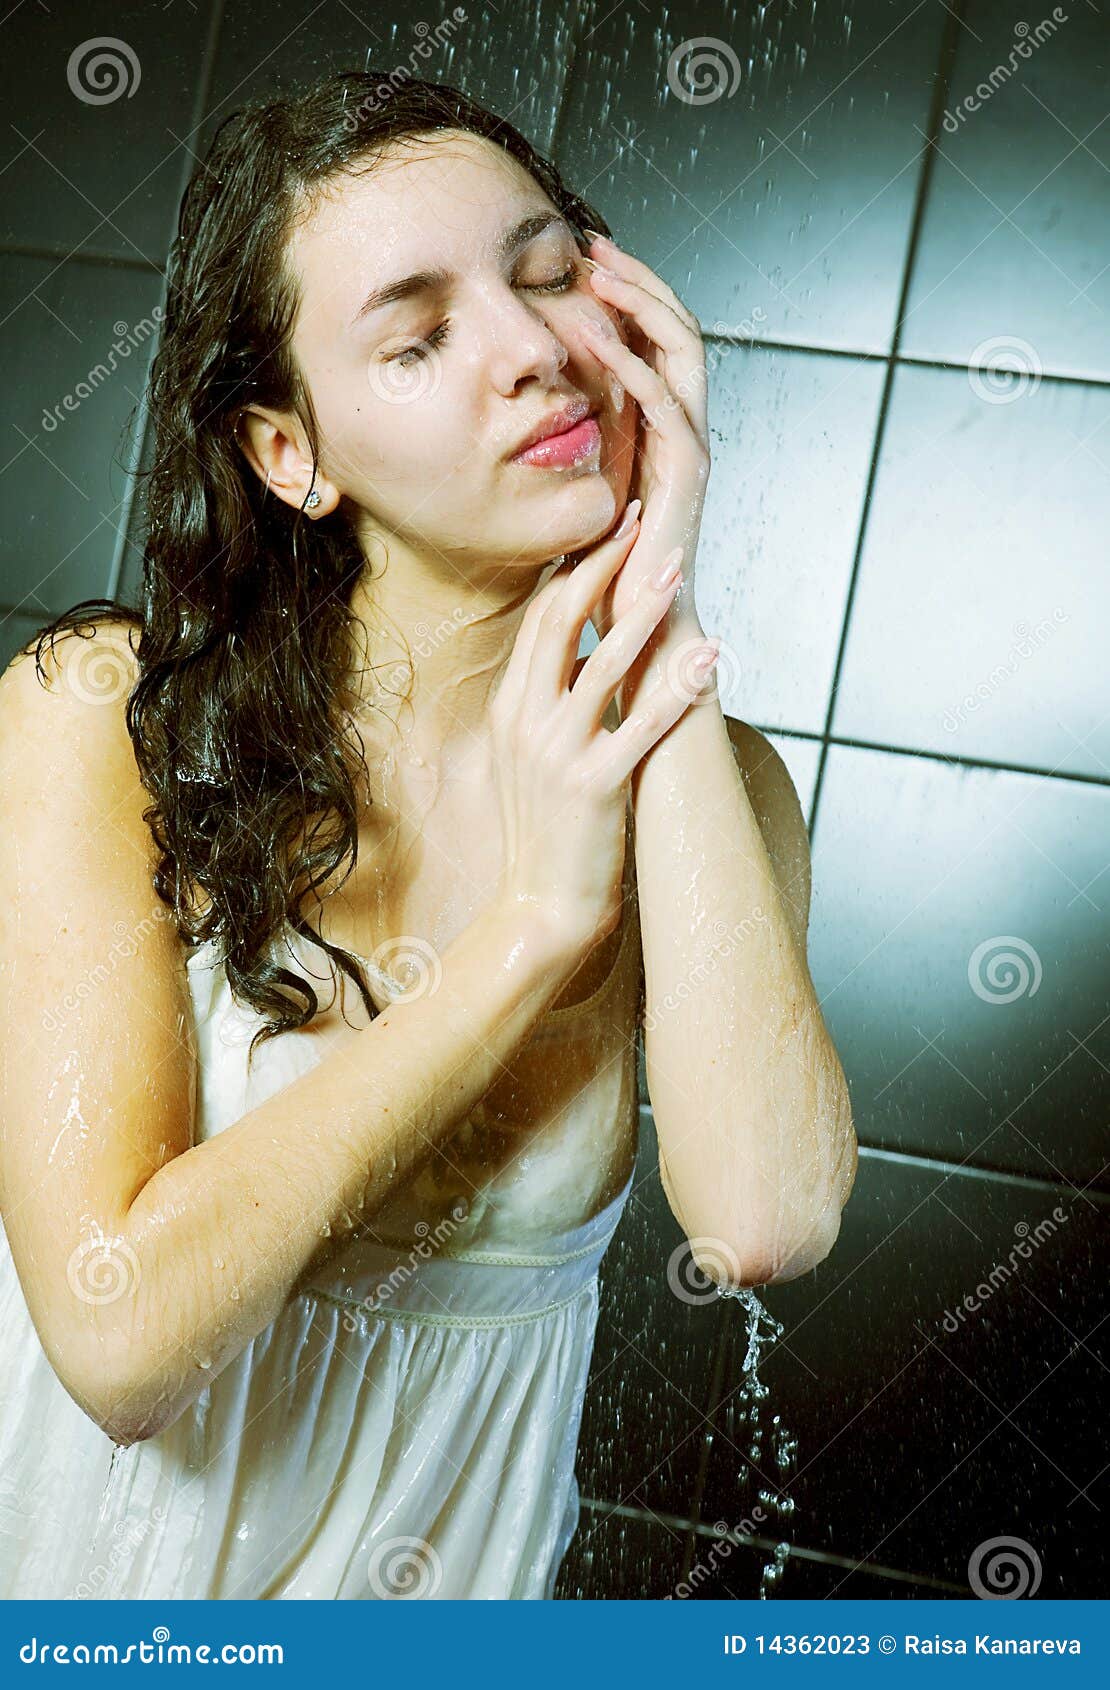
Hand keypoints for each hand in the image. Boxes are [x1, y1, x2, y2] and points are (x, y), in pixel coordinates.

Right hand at [488, 510, 703, 959]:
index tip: (608, 528)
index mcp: (511, 708)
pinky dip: (679, 688)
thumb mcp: (529, 758)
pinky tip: (711, 659)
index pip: (541, 619)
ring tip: (675, 569)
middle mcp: (527, 722)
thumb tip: (579, 658)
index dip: (577, 568)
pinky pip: (643, 725)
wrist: (540, 908)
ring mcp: (558, 753)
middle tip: (639, 522)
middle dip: (604, 567)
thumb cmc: (546, 833)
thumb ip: (546, 705)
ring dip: (642, 612)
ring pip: (601, 664)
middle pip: (561, 621)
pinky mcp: (596, 786)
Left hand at [571, 233, 711, 649]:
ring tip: (598, 273)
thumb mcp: (586, 488)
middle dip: (637, 280)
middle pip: (677, 328)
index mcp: (665, 426)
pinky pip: (665, 403)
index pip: (658, 340)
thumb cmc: (606, 569)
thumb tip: (539, 408)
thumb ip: (580, 444)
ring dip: (640, 305)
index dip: (628, 295)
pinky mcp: (686, 471)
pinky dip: (633, 367)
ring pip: (681, 350)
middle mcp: (686, 427)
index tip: (584, 261)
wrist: (639, 626)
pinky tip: (597, 342)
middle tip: (592, 245)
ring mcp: (692, 445)